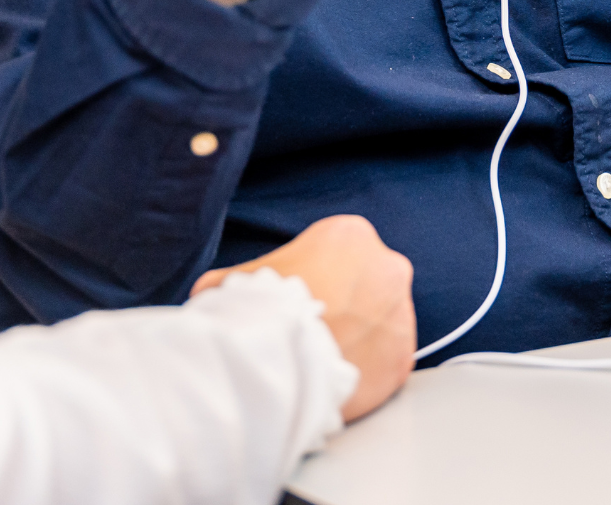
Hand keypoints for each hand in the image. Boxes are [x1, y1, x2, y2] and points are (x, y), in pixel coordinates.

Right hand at [193, 214, 414, 420]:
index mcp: (351, 234)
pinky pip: (385, 362)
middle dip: (345, 305)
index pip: (339, 252)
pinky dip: (365, 371)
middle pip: (366, 285)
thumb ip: (234, 280)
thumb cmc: (260, 311)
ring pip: (379, 323)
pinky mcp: (403, 358)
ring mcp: (400, 315)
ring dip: (358, 337)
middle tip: (313, 329)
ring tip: (319, 358)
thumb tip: (207, 293)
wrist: (280, 362)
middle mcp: (388, 267)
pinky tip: (333, 377)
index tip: (300, 299)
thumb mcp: (236, 281)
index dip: (316, 278)